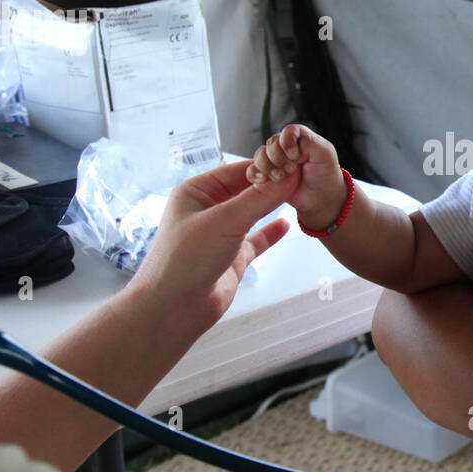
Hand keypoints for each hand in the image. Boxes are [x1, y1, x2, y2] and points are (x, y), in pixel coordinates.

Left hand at [130, 160, 291, 335]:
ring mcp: (219, 234)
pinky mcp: (231, 257)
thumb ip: (260, 198)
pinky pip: (256, 240)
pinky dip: (270, 233)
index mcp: (196, 192)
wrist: (172, 308)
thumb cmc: (184, 260)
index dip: (265, 167)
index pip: (236, 171)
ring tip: (298, 194)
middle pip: (246, 191)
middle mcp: (207, 210)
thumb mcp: (225, 221)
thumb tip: (289, 177)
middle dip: (271, 185)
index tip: (293, 163)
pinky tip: (285, 224)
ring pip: (252, 214)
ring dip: (272, 206)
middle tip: (300, 176)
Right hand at [248, 124, 347, 230]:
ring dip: (268, 167)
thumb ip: (309, 142)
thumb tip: (291, 145)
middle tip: (291, 170)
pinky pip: (253, 169)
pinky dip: (256, 174)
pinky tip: (265, 180)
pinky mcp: (268, 173)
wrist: (320, 198)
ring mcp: (275, 159)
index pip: (287, 132)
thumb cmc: (325, 175)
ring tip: (281, 178)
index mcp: (300, 137)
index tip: (296, 157)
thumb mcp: (325, 154)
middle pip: (271, 143)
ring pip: (260, 155)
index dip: (288, 144)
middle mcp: (286, 146)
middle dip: (279, 158)